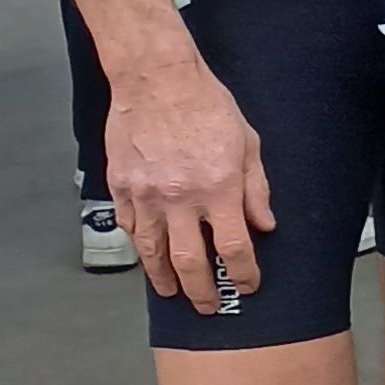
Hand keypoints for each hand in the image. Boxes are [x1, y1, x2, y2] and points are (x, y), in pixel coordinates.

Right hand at [106, 53, 273, 308]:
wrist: (156, 78)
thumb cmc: (208, 105)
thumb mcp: (248, 144)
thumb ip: (256, 189)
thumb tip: (264, 225)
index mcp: (219, 188)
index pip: (234, 247)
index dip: (242, 273)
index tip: (248, 284)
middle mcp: (181, 198)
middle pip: (190, 262)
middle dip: (201, 291)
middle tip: (207, 306)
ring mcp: (145, 194)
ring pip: (152, 252)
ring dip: (163, 278)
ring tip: (171, 293)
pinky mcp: (120, 186)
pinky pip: (129, 227)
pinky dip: (139, 246)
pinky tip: (146, 256)